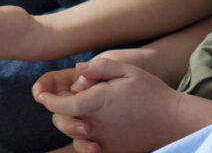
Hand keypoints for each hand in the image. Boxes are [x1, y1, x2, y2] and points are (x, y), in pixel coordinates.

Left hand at [34, 56, 194, 152]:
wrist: (172, 121)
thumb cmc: (149, 91)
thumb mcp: (126, 69)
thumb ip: (99, 67)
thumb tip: (77, 70)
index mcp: (98, 102)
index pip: (63, 103)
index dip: (48, 98)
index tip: (40, 93)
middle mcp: (97, 125)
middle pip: (63, 122)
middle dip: (56, 110)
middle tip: (57, 100)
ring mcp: (104, 142)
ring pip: (73, 137)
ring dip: (70, 125)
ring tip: (77, 113)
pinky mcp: (112, 152)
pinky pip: (88, 149)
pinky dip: (83, 140)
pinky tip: (90, 130)